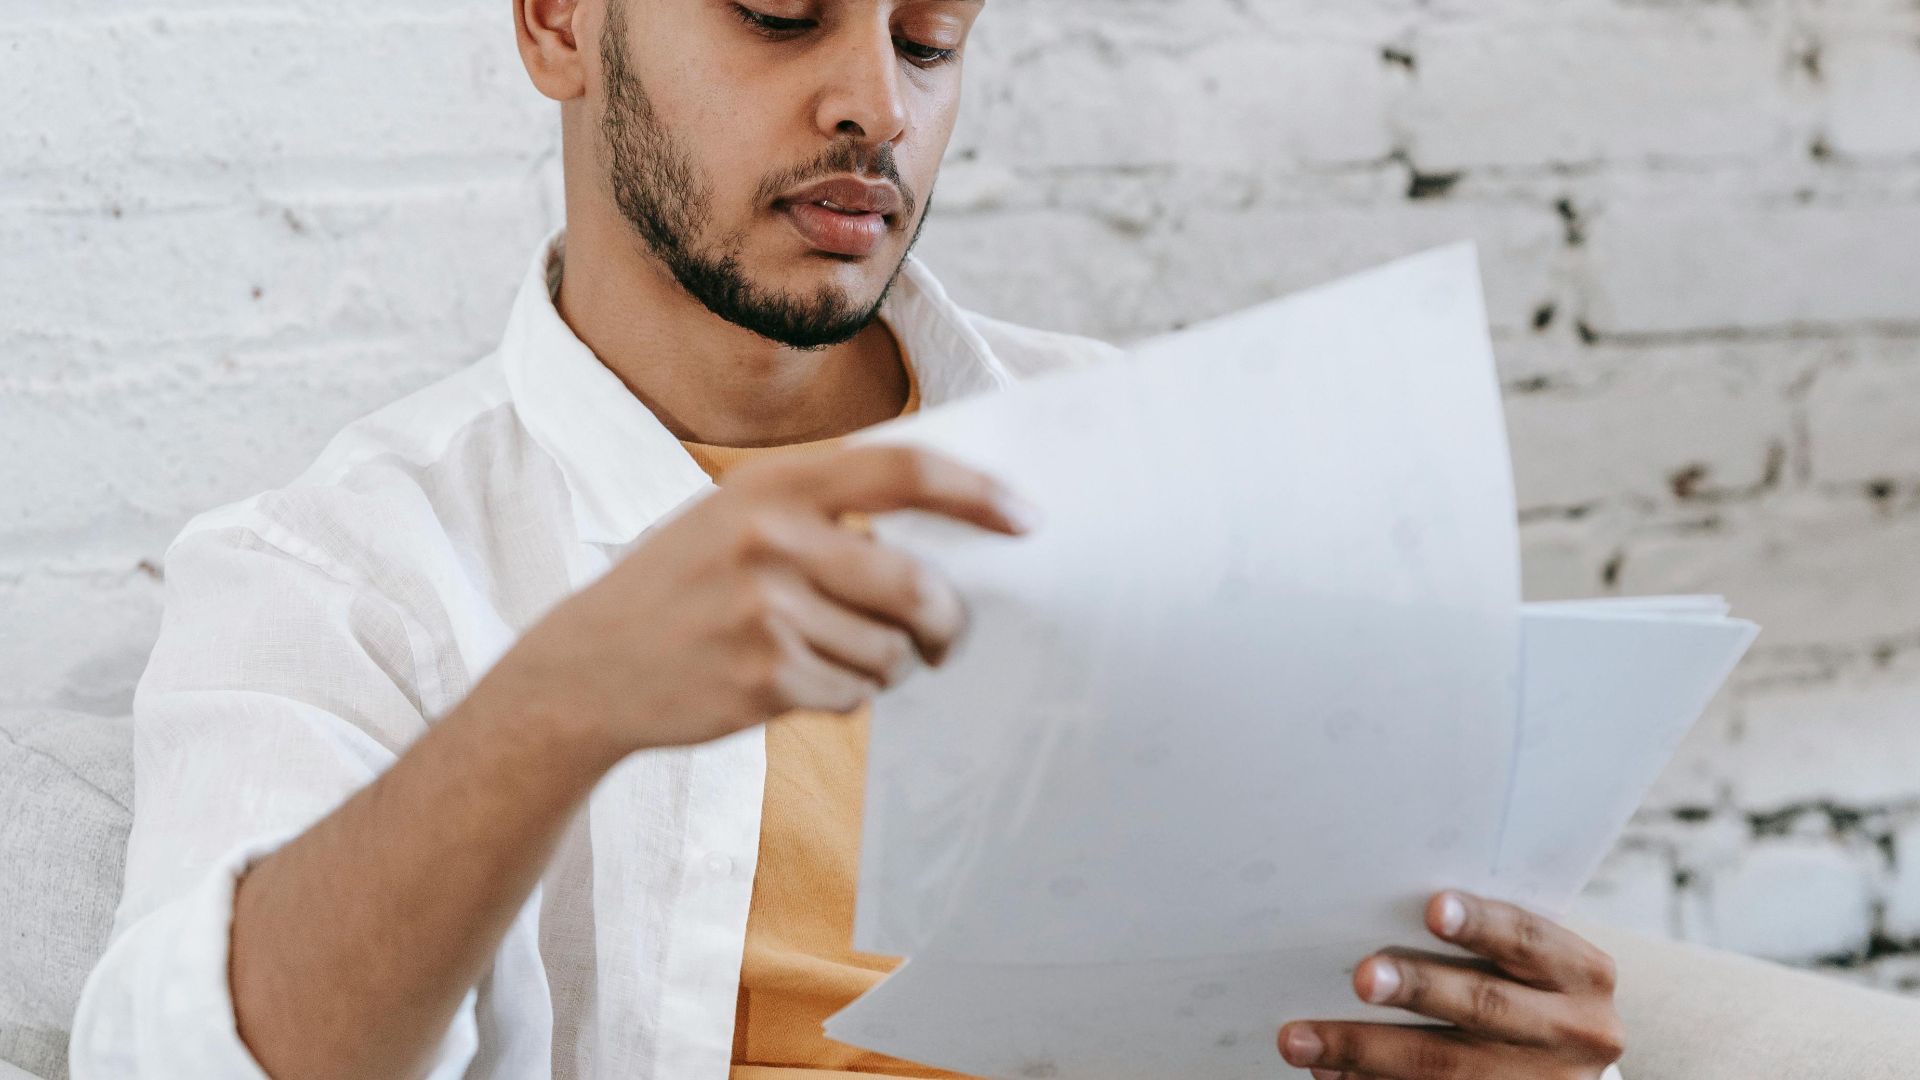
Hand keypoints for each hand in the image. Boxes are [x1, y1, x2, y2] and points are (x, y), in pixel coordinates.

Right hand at [510, 444, 1036, 757]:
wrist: (588, 666)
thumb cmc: (687, 586)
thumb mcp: (739, 515)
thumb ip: (828, 511)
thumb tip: (953, 536)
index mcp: (774, 483)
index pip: (904, 470)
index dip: (978, 494)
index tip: (1028, 518)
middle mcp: (771, 538)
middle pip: (917, 585)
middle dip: (947, 621)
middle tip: (947, 636)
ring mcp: (766, 611)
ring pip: (891, 650)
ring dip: (886, 664)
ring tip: (831, 654)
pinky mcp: (763, 678)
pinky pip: (855, 693)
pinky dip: (845, 695)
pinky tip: (795, 681)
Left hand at [1277, 890, 1624, 1078]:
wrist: (1563, 1059)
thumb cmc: (1524, 985)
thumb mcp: (1528, 959)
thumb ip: (1481, 936)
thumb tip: (1378, 909)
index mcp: (1582, 975)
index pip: (1529, 939)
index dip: (1481, 923)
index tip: (1431, 908)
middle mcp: (1576, 1032)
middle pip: (1485, 1007)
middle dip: (1417, 989)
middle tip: (1360, 977)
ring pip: (1446, 1068)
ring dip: (1365, 1051)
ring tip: (1301, 1039)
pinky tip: (1328, 1075)